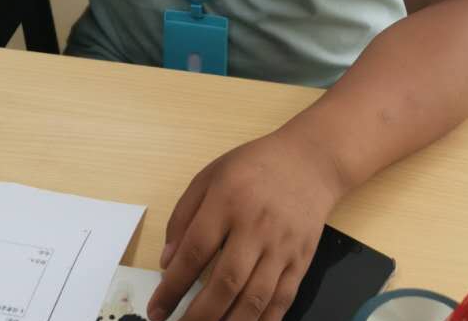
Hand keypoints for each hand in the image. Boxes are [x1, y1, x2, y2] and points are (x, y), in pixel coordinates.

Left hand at [147, 127, 347, 320]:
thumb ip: (184, 216)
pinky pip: (282, 300)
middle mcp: (256, 226)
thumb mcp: (211, 176)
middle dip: (199, 315)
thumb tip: (167, 262)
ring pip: (255, 298)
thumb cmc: (255, 166)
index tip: (157, 310)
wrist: (310, 161)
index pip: (195, 252)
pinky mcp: (301, 260)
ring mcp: (282, 246)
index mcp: (228, 201)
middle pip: (226, 282)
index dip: (173, 287)